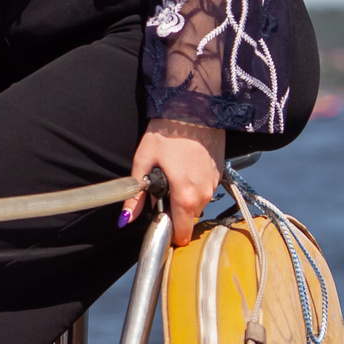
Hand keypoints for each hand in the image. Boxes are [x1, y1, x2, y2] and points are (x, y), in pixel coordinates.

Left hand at [123, 119, 225, 246]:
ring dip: (184, 198)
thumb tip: (124, 219)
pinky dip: (195, 185)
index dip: (168, 233)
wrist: (194, 110)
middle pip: (187, 217)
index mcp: (184, 196)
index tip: (159, 225)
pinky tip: (185, 168)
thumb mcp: (143, 162)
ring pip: (197, 204)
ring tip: (172, 175)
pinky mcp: (219, 174)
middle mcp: (203, 195)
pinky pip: (205, 189)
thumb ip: (135, 195)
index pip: (181, 232)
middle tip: (160, 191)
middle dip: (174, 211)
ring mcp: (213, 185)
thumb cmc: (166, 134)